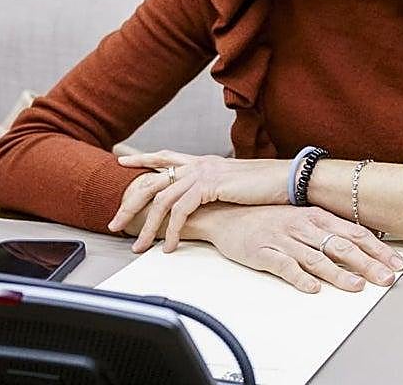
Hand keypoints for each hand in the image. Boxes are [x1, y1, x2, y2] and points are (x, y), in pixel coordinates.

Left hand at [110, 151, 287, 251]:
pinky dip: (173, 230)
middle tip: (114, 222)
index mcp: (204, 162)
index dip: (142, 158)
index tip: (122, 160)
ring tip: (138, 245)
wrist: (288, 179)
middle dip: (130, 202)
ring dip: (147, 226)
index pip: (165, 156)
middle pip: (153, 179)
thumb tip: (207, 202)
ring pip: (162, 199)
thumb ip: (217, 189)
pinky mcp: (210, 186)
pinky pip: (181, 210)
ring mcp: (203, 173)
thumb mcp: (235, 186)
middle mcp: (199, 164)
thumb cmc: (267, 186)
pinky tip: (171, 246)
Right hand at [188, 204, 402, 293]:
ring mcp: (283, 238)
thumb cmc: (265, 218)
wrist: (225, 214)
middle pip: (340, 246)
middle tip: (386, 278)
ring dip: (338, 273)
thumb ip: (326, 230)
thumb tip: (358, 244)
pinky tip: (312, 288)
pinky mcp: (263, 252)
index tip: (396, 263)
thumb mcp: (300, 218)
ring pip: (316, 257)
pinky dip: (300, 278)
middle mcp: (302, 225)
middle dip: (367, 263)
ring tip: (356, 286)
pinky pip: (284, 266)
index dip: (377, 249)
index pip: (353, 233)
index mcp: (315, 216)